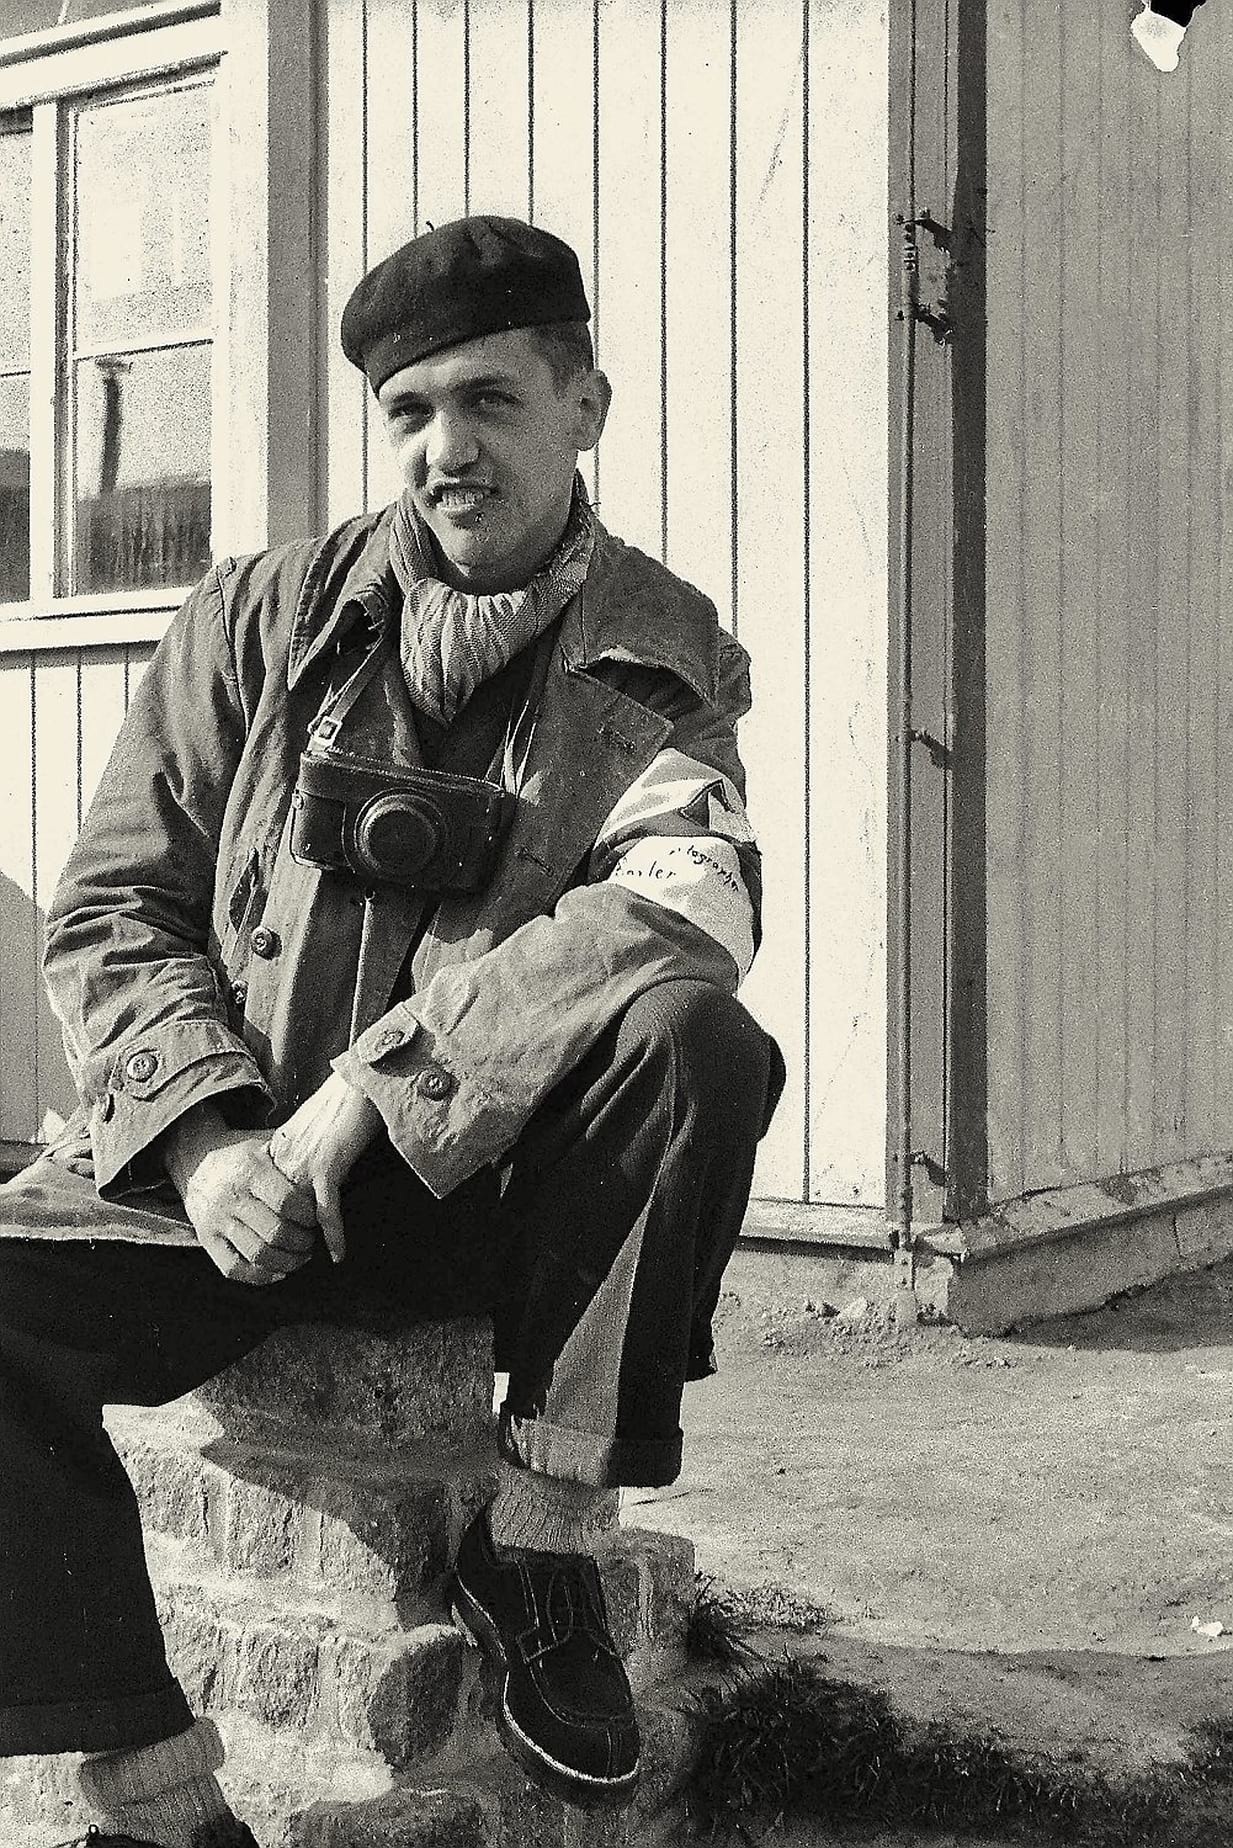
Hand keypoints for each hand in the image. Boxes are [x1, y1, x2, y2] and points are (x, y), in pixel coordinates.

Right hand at [164, 1106, 318, 1285]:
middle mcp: (232, 1197)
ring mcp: (217, 1220)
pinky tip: (278, 1272)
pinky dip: (259, 1276)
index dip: (308, 1216)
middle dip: (301, 1242)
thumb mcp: (264, 1144)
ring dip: (286, 1262)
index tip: (316, 1219)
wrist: (193, 1157)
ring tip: (301, 1258)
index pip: (287, 1202)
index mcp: (250, 1171)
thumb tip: (335, 1169)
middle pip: (275, 1232)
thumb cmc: (240, 1153)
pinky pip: (233, 1267)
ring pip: (258, 1253)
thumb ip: (293, 1158)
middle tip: (312, 1242)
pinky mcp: (206, 1238)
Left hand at [266, 1071, 381, 1265]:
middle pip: (275, 1213)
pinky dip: (334, 1235)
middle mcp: (284, 1162)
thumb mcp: (307, 1131)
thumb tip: (303, 1177)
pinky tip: (338, 1255)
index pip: (264, 1200)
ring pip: (298, 1218)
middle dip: (283, 1240)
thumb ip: (299, 1153)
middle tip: (291, 1263)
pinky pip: (327, 1212)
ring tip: (310, 1261)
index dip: (269, 1224)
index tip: (273, 1244)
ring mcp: (303, 1166)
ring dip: (306, 1243)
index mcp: (277, 1154)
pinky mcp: (327, 1168)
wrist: (358, 1084)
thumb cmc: (339, 1105)